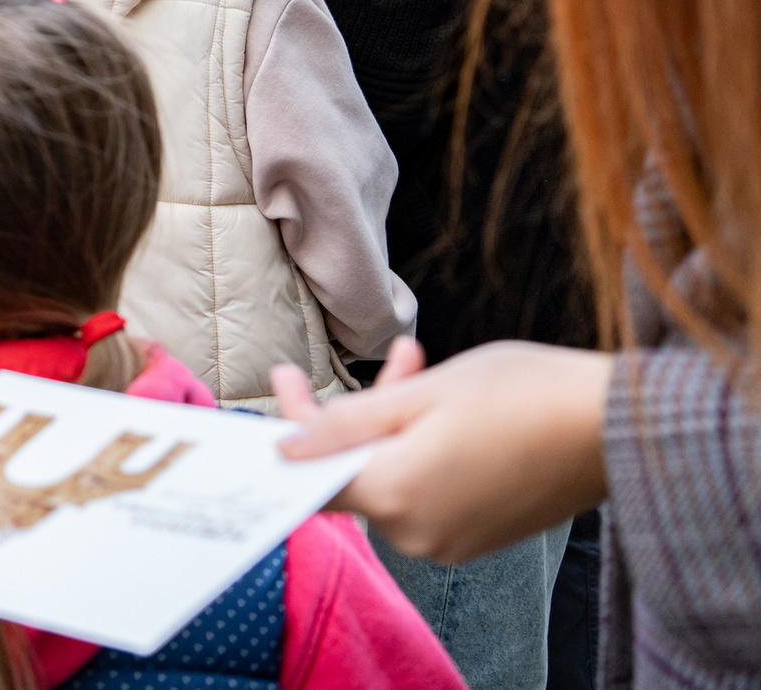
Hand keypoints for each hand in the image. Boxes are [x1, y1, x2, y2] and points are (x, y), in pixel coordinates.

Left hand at [272, 338, 611, 562]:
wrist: (617, 425)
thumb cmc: (520, 396)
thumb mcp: (421, 394)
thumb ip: (347, 425)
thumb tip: (285, 448)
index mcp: (396, 498)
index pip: (313, 477)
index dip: (290, 430)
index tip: (284, 383)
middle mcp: (418, 534)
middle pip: (354, 472)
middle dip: (346, 413)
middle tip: (344, 363)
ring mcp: (452, 540)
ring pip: (392, 475)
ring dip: (389, 422)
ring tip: (413, 361)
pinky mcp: (481, 534)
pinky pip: (427, 490)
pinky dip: (420, 447)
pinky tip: (438, 400)